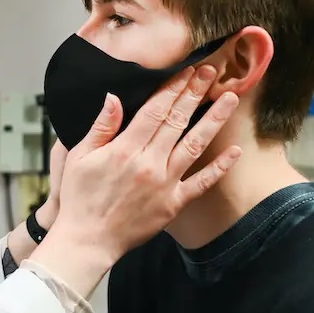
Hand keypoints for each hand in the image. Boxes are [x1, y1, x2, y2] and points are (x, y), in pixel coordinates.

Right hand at [31, 65, 239, 296]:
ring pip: (195, 145)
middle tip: (211, 72)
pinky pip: (201, 183)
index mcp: (125, 149)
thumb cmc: (79, 199)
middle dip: (195, 93)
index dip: (173, 88)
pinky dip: (220, 167)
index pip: (155, 110)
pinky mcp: (173, 204)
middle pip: (177, 121)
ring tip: (229, 98)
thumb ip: (101, 127)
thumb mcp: (78, 157)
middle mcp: (149, 163)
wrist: (87, 241)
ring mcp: (165, 184)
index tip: (187, 71)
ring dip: (214, 120)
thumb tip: (114, 97)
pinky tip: (235, 151)